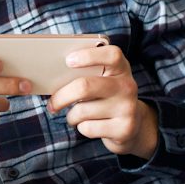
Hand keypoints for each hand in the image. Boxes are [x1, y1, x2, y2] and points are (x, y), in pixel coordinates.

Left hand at [47, 43, 157, 159]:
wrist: (132, 125)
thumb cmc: (105, 97)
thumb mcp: (102, 81)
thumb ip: (85, 73)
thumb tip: (52, 75)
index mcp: (121, 68)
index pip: (112, 55)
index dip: (88, 55)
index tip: (68, 60)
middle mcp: (127, 86)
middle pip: (84, 86)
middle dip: (61, 96)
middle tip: (52, 104)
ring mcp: (127, 108)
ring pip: (82, 111)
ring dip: (71, 116)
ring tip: (75, 115)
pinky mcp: (124, 129)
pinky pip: (87, 127)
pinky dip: (81, 127)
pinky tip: (89, 124)